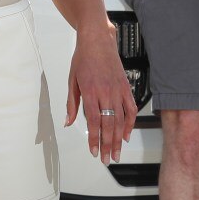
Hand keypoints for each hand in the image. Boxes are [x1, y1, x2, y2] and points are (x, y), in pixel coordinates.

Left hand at [65, 24, 136, 164]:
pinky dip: (130, 123)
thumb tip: (68, 122)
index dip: (94, 139)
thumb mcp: (72, 80)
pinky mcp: (126, 87)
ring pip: (120, 120)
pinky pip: (131, 109)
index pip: (94, 121)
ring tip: (116, 153)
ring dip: (118, 139)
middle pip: (108, 125)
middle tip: (106, 159)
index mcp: (90, 91)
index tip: (93, 151)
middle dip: (107, 145)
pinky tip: (126, 135)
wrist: (98, 40)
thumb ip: (72, 104)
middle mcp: (106, 92)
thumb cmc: (83, 58)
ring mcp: (118, 90)